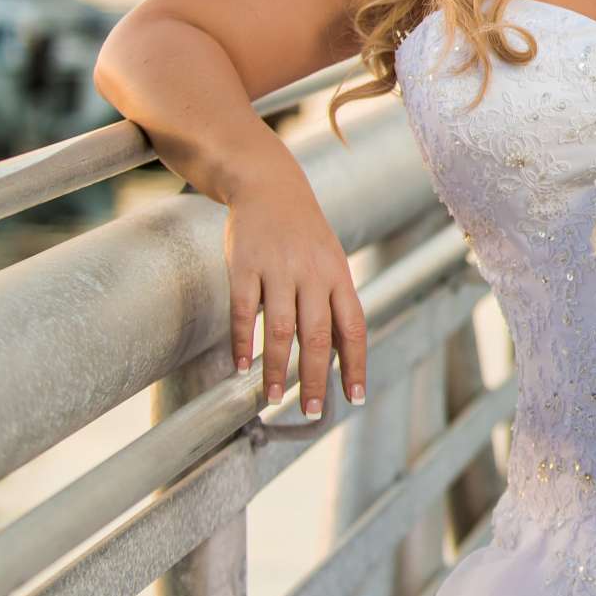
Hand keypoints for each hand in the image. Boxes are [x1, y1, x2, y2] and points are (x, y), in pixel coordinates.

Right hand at [223, 166, 366, 418]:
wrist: (270, 185)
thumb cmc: (304, 233)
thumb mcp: (329, 261)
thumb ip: (334, 302)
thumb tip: (337, 354)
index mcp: (338, 275)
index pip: (353, 327)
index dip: (355, 364)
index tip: (354, 397)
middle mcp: (312, 274)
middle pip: (317, 335)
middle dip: (315, 377)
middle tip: (310, 410)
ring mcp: (278, 269)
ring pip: (280, 328)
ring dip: (276, 368)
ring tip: (273, 399)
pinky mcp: (245, 265)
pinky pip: (244, 310)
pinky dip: (243, 342)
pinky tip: (240, 368)